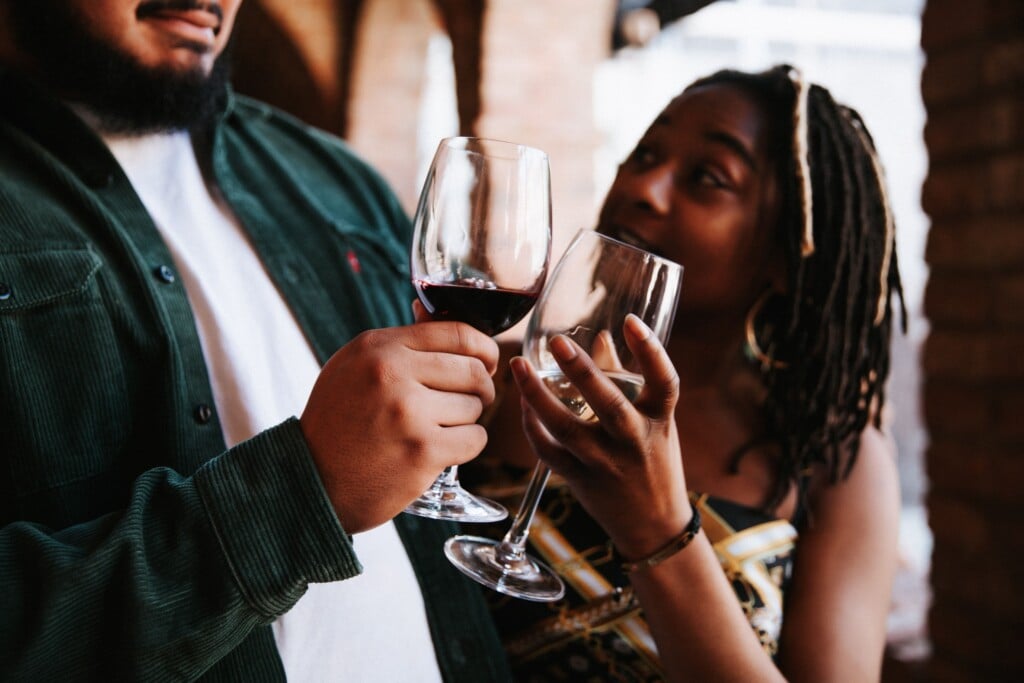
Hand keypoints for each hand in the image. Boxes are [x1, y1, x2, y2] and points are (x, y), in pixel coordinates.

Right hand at [301, 319, 498, 532]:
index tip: (487, 362)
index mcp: (378, 347)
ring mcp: (408, 413)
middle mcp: (392, 374)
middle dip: (481, 387)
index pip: (458, 333)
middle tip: (472, 400)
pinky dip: (466, 445)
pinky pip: (474, 439)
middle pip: (473, 371)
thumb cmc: (339, 422)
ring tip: (440, 428)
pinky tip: (443, 449)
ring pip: (475, 407)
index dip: (483, 348)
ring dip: (467, 420)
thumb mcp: (355, 367)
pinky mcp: (422, 451)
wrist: (312, 480)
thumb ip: (400, 345)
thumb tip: (450, 320)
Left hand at [510, 315, 689, 558]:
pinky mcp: (580, 479)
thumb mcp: (653, 422)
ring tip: (518, 365)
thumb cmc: (654, 461)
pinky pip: (547, 450)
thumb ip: (627, 379)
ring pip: (565, 428)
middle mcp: (635, 441)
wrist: (654, 525)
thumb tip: (602, 337)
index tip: (632, 321)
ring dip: (537, 395)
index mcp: (660, 421)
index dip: (650, 350)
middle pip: (609, 404)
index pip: (665, 381)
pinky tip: (521, 401)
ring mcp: (605, 463)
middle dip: (582, 371)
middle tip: (558, 341)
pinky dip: (531, 424)